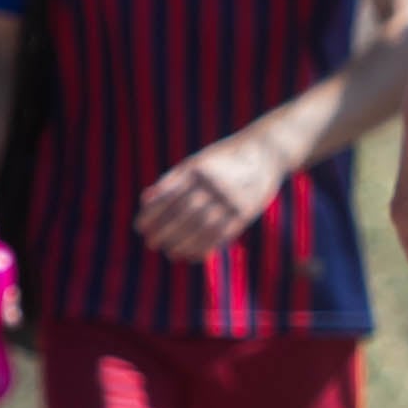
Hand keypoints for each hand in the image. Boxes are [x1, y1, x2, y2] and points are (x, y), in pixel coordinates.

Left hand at [135, 133, 286, 259]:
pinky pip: (223, 234)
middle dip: (165, 231)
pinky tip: (192, 255)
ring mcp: (233, 198)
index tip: (140, 227)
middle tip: (151, 243)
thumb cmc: (225, 158)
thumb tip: (145, 199)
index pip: (170, 195)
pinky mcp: (246, 212)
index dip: (153, 213)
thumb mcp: (198, 162)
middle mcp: (215, 184)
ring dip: (184, 243)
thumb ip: (172, 180)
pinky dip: (206, 247)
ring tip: (169, 253)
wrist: (268, 152)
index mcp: (199, 169)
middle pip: (185, 212)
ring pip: (203, 226)